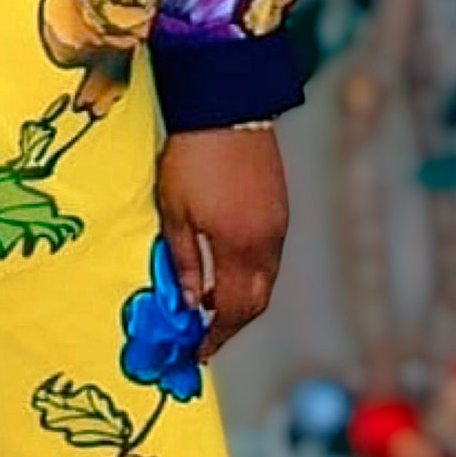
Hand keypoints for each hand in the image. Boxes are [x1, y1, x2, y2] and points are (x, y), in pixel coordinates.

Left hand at [155, 125, 288, 359]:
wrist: (228, 105)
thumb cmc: (192, 157)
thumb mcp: (175, 212)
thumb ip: (184, 261)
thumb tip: (190, 302)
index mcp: (239, 247)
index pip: (233, 310)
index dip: (215, 335)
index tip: (197, 350)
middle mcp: (267, 242)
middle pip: (256, 302)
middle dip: (231, 325)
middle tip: (205, 336)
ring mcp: (278, 225)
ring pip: (266, 281)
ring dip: (242, 299)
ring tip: (210, 304)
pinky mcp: (280, 208)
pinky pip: (270, 257)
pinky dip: (251, 275)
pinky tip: (227, 269)